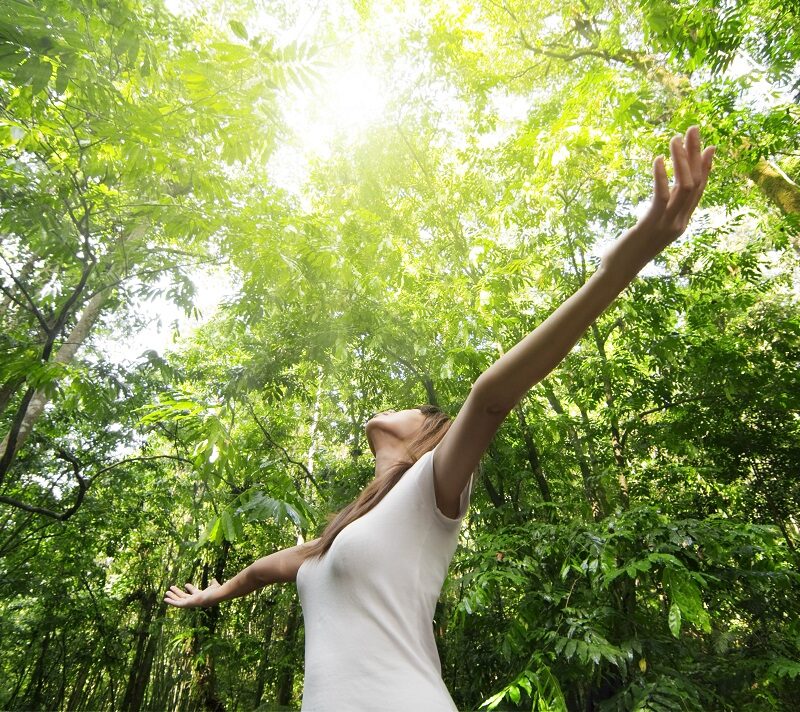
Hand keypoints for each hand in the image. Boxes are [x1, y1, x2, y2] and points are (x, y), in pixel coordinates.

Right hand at [164, 578, 219, 607]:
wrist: (215, 596)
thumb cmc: (216, 592)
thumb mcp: (214, 586)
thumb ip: (213, 583)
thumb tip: (214, 580)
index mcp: (200, 595)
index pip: (193, 592)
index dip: (190, 588)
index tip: (186, 584)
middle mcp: (194, 600)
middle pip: (184, 596)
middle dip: (178, 593)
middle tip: (171, 588)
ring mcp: (190, 603)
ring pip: (179, 600)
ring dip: (173, 596)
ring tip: (166, 592)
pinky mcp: (187, 604)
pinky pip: (177, 604)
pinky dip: (171, 602)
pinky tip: (165, 599)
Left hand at [602, 125, 715, 275]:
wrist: (617, 271)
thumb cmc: (628, 250)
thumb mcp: (649, 228)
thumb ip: (659, 212)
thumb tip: (663, 196)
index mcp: (681, 222)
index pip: (699, 190)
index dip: (706, 167)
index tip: (709, 146)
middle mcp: (680, 222)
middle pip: (696, 182)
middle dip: (696, 154)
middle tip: (694, 129)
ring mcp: (668, 224)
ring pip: (684, 186)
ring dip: (681, 160)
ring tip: (675, 138)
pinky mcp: (651, 224)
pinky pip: (662, 196)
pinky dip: (661, 176)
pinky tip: (657, 159)